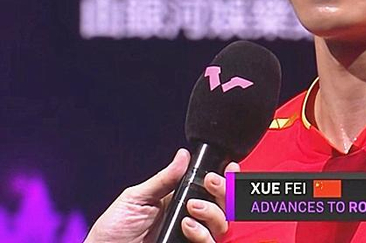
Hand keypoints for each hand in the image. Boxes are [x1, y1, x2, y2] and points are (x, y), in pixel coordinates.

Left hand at [85, 148, 239, 242]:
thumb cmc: (113, 230)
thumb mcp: (136, 198)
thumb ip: (163, 179)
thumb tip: (183, 155)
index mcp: (180, 200)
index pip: (211, 188)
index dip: (225, 177)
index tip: (228, 166)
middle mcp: (191, 218)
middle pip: (224, 203)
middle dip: (224, 189)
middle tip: (211, 182)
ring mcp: (191, 237)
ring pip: (222, 223)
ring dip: (213, 211)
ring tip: (191, 208)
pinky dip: (203, 234)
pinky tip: (187, 226)